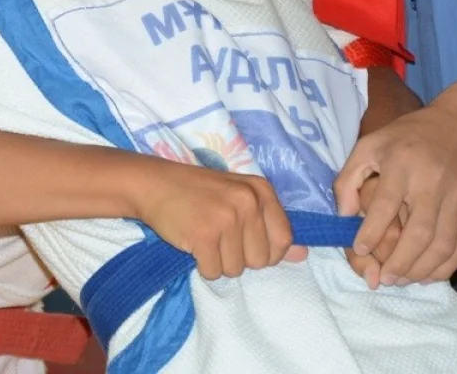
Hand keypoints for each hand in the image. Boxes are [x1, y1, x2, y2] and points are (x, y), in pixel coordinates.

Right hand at [138, 164, 304, 279]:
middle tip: (218, 235)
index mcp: (261, 191)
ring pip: (236, 270)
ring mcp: (226, 218)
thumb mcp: (239, 198)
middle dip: (239, 257)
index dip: (264, 250)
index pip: (283, 240)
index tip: (243, 240)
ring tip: (204, 236)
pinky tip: (192, 242)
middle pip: (260, 261)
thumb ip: (271, 225)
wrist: (154, 183)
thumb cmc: (199, 192)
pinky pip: (213, 272)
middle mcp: (248, 201)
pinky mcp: (204, 235)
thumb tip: (302, 255)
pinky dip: (201, 265)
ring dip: (218, 261)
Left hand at [334, 103, 456, 284]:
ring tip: (402, 280)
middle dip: (399, 263)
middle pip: (419, 234)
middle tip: (384, 279)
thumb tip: (345, 217)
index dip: (371, 233)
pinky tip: (427, 275)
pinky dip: (445, 268)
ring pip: (442, 246)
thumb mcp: (369, 145)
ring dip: (421, 270)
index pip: (386, 205)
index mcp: (402, 164)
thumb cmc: (407, 137)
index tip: (360, 249)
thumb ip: (349, 179)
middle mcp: (433, 182)